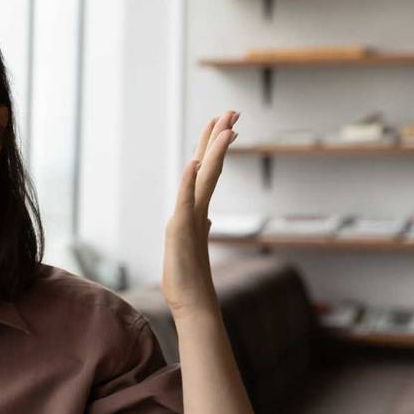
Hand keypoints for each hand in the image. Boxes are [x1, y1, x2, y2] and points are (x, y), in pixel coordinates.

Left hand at [162, 109, 238, 313]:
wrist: (192, 302)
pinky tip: (194, 164)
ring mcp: (191, 219)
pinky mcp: (181, 230)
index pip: (207, 172)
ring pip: (204, 178)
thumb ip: (198, 226)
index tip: (227, 124)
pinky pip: (186, 201)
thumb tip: (205, 216)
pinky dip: (189, 181)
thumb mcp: (190, 244)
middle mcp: (197, 210)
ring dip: (213, 151)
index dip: (215, 147)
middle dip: (219, 138)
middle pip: (210, 166)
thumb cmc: (188, 277)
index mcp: (197, 211)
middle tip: (233, 111)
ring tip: (225, 126)